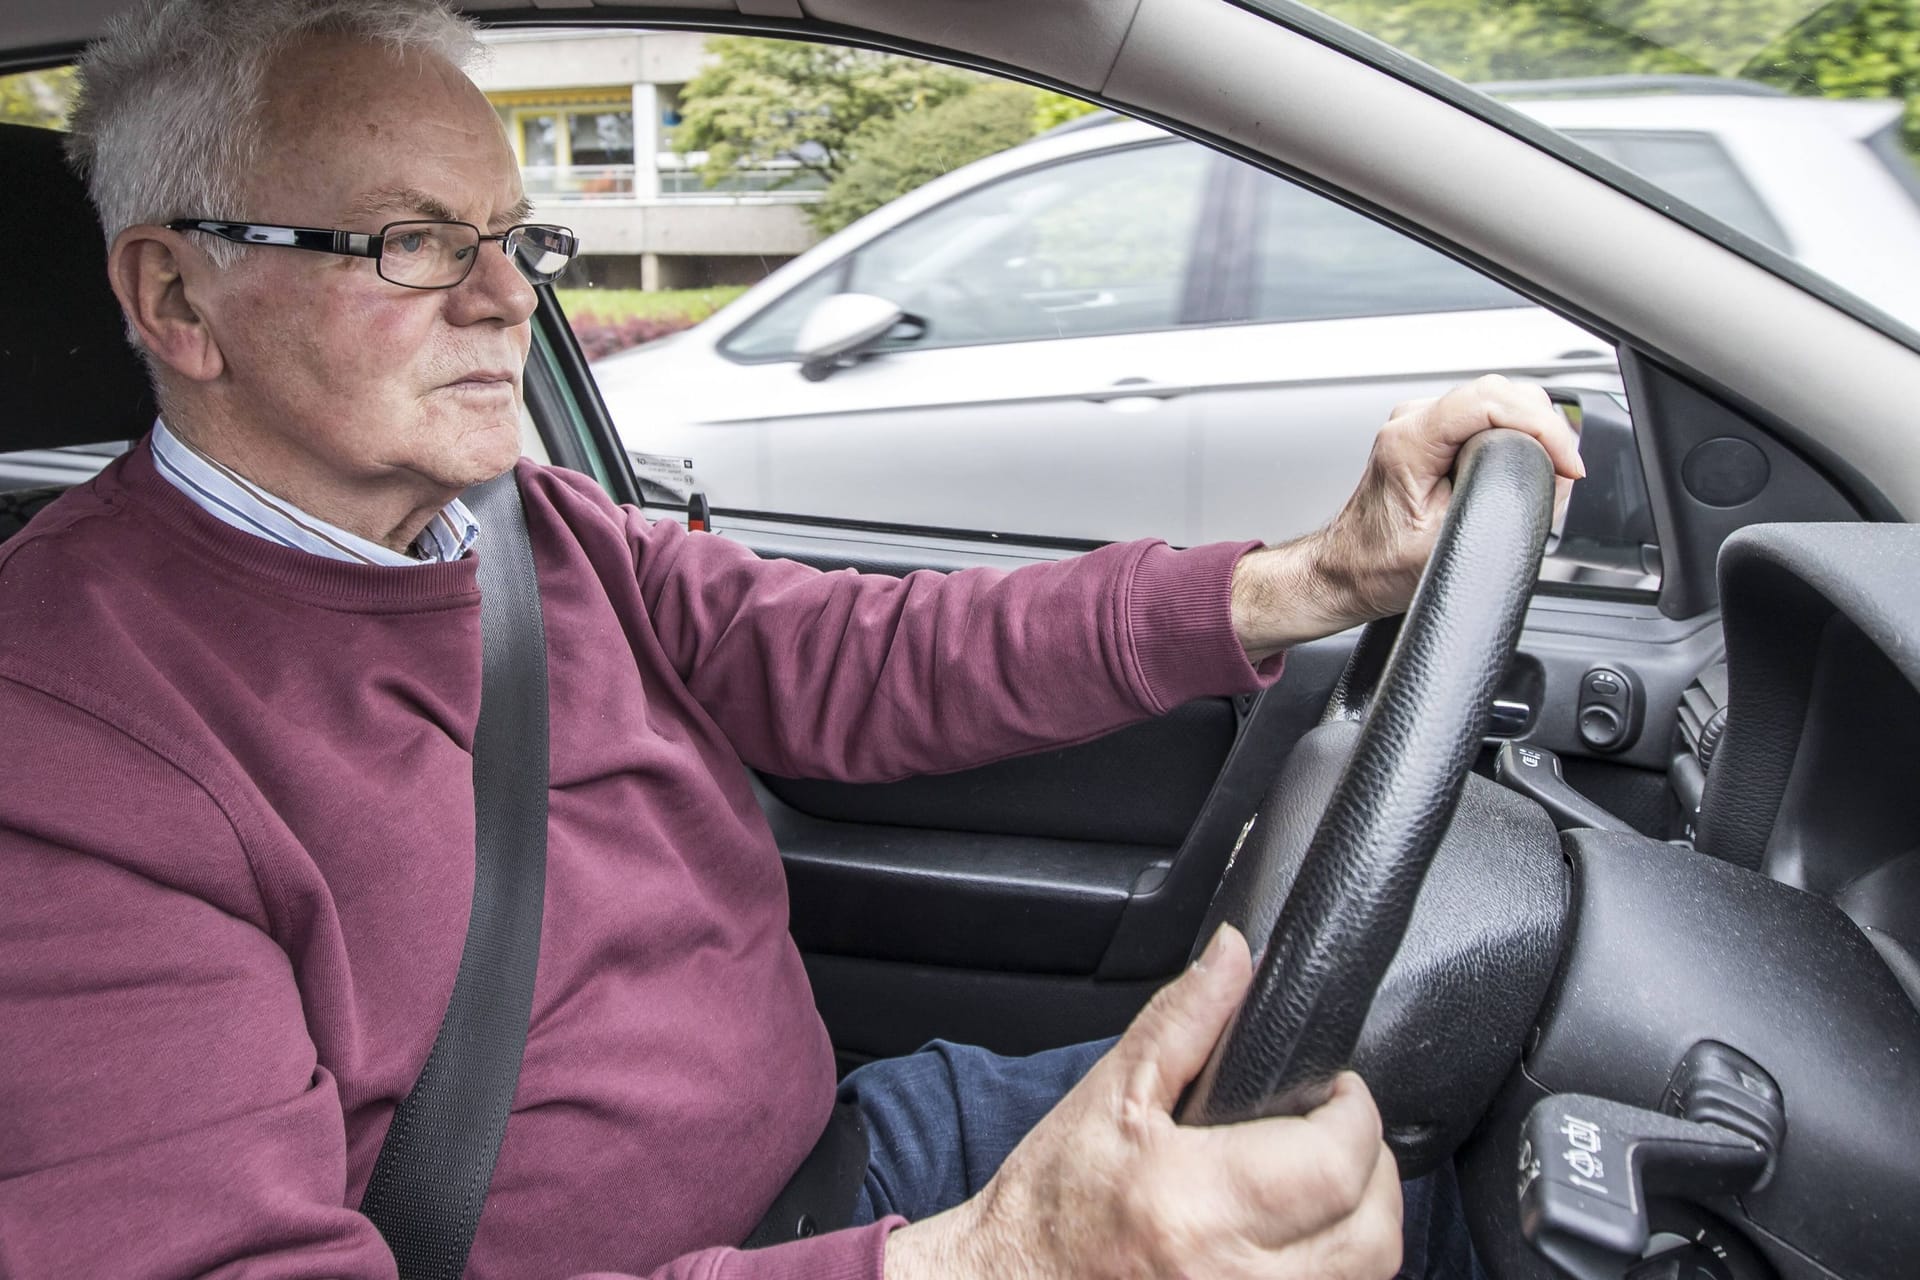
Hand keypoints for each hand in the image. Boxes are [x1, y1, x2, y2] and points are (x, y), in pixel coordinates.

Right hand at [884, 926, 1402, 1279]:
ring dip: (1364, 1222)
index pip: (1336, 1160)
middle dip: (1371, 1167)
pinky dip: (1337, 1264)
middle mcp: (1232, 1275)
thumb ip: (1185, 1019)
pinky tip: (1302, 1236)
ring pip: (1368, 1275)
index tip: (1338, 1090)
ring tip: (1323, 1183)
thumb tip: (1237, 955)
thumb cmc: (1051, 1203)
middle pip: (1372, 1229)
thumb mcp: (1111, 1095)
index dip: (1355, 1113)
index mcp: (1196, 1203)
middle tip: (1337, 1133)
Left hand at [1232, 375, 1583, 659]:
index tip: (1568, 464)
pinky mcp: (1431, 434)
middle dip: (1545, 428)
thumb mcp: (1448, 545)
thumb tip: (1553, 479)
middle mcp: (1411, 422)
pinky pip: (1486, 416)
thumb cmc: (1379, 566)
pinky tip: (1527, 463)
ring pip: (1497, 400)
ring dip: (1533, 430)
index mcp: (1409, 442)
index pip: (1491, 402)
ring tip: (1552, 468)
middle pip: (1500, 393)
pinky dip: (1516, 435)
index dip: (1543, 428)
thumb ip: (1501, 507)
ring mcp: (1420, 423)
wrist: (1345, 571)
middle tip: (1566, 471)